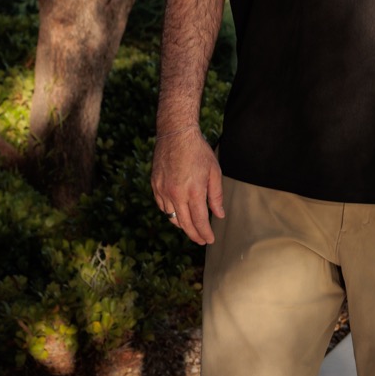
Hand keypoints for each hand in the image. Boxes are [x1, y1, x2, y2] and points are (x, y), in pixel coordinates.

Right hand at [151, 129, 223, 244]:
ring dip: (182, 225)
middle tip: (201, 240)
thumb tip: (219, 215)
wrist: (176, 135)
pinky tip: (178, 213)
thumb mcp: (214, 172)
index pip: (199, 221)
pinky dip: (171, 212)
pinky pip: (162, 206)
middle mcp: (176, 194)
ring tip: (191, 228)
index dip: (205, 233)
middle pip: (184, 224)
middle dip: (194, 234)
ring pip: (172, 217)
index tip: (209, 240)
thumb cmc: (198, 151)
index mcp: (193, 191)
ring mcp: (163, 191)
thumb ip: (216, 196)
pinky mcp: (155, 186)